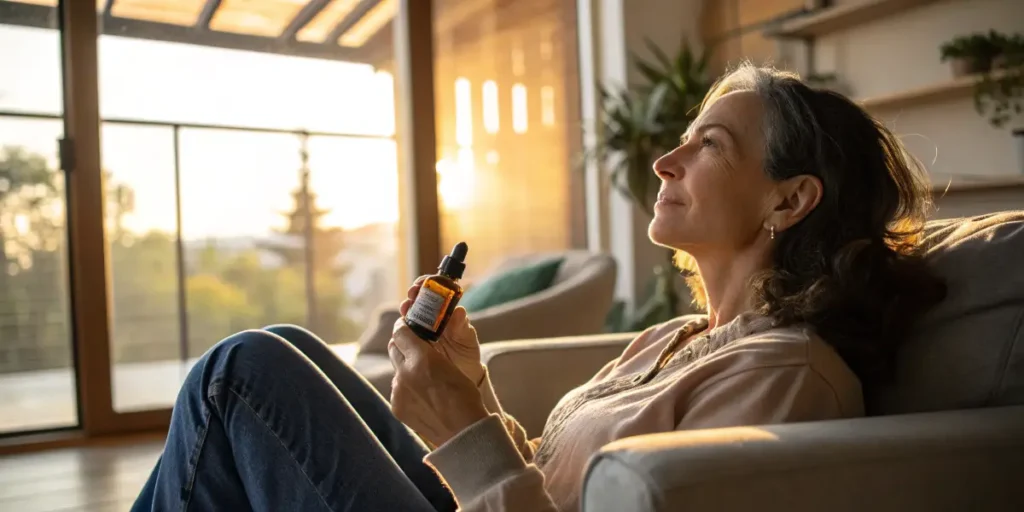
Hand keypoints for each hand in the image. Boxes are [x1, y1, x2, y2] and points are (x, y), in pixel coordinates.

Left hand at [388, 321, 489, 447]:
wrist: (463, 433)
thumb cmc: (465, 397)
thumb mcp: (451, 365)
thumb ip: (430, 353)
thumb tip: (420, 343)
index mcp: (422, 358)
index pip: (400, 331)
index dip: (403, 326)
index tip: (408, 325)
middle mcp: (405, 373)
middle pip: (394, 347)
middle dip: (403, 344)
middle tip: (415, 345)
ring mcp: (398, 391)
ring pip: (396, 369)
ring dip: (405, 367)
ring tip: (424, 376)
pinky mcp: (396, 406)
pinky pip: (397, 389)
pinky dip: (406, 387)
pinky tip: (423, 395)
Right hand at [401, 276, 484, 384]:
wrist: (461, 379)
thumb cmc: (466, 355)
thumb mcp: (467, 341)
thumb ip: (463, 327)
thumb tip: (459, 311)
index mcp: (443, 314)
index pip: (432, 292)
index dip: (426, 284)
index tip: (424, 284)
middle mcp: (428, 321)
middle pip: (416, 301)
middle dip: (413, 295)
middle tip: (413, 294)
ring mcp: (418, 333)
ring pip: (406, 317)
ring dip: (405, 310)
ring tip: (406, 308)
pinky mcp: (409, 347)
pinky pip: (400, 337)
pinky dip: (399, 332)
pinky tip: (401, 331)